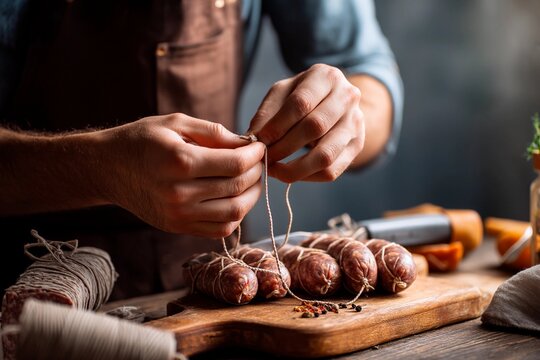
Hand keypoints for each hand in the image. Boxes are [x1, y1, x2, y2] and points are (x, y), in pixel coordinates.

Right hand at [102, 113, 264, 237]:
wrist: (108, 168)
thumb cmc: (142, 140)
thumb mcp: (175, 123)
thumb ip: (213, 132)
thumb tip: (246, 144)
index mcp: (180, 162)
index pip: (235, 164)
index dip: (255, 155)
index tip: (258, 146)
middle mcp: (179, 193)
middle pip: (237, 188)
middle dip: (256, 173)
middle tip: (257, 161)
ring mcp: (178, 215)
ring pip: (234, 213)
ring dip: (251, 196)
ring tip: (250, 180)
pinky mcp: (177, 227)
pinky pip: (220, 229)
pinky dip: (235, 216)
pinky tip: (235, 198)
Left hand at [248, 64, 364, 182]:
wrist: (334, 102)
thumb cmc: (301, 97)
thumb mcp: (281, 95)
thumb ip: (265, 114)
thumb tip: (250, 140)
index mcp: (326, 77)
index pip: (301, 103)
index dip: (277, 126)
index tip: (258, 141)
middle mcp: (347, 97)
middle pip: (315, 127)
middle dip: (284, 147)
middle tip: (264, 159)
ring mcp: (356, 123)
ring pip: (326, 155)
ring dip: (295, 169)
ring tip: (275, 171)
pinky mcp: (357, 146)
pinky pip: (332, 171)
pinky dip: (307, 177)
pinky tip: (291, 174)